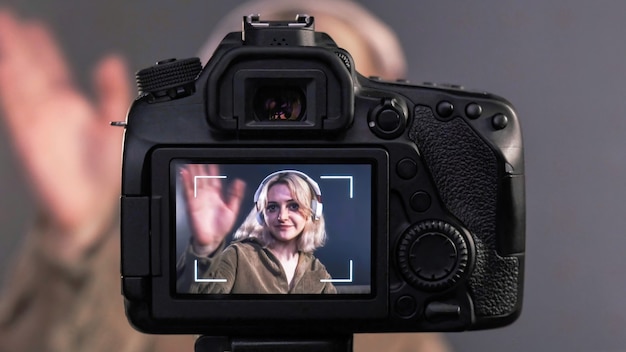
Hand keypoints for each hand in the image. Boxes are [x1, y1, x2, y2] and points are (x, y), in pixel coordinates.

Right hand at [0, 11, 130, 238]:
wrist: (92, 209)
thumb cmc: (104, 174)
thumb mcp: (116, 126)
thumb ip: (113, 93)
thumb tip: (112, 60)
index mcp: (71, 106)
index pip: (51, 68)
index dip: (40, 46)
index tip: (30, 25)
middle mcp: (51, 111)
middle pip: (29, 69)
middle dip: (16, 43)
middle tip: (4, 17)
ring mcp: (38, 124)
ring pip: (19, 83)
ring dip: (9, 57)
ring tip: (0, 30)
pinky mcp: (32, 141)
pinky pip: (18, 109)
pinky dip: (10, 87)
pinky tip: (4, 67)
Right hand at [181, 164, 245, 254]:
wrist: (212, 239)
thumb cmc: (221, 227)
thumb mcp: (232, 210)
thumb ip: (236, 196)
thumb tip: (240, 183)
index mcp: (216, 196)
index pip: (214, 180)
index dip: (213, 172)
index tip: (213, 163)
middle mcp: (207, 196)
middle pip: (203, 179)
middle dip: (201, 169)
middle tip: (199, 159)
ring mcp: (199, 200)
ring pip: (195, 183)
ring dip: (192, 174)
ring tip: (191, 164)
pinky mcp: (192, 205)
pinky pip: (188, 191)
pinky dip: (185, 183)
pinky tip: (184, 174)